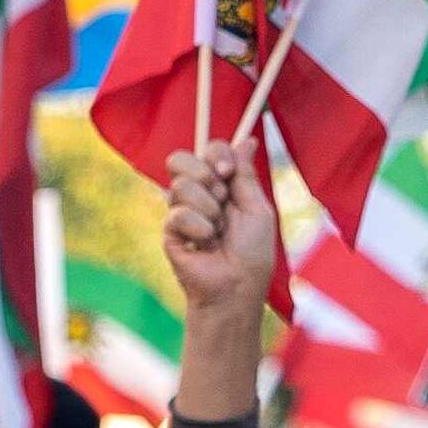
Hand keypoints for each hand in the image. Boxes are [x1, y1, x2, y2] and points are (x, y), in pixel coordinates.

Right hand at [159, 142, 280, 331]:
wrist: (236, 288)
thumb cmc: (253, 254)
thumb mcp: (257, 208)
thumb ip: (246, 174)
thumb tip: (247, 139)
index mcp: (223, 186)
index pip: (209, 150)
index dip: (216, 154)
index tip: (227, 173)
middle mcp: (200, 195)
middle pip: (181, 158)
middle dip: (205, 176)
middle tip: (222, 200)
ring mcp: (181, 212)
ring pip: (181, 184)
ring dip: (208, 209)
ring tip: (217, 232)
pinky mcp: (169, 231)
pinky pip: (178, 212)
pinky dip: (198, 228)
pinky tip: (204, 245)